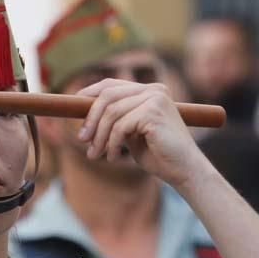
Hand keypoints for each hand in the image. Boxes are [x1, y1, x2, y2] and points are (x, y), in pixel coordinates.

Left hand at [76, 79, 209, 187]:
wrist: (185, 171)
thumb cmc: (158, 155)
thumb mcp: (131, 133)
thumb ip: (115, 120)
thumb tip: (85, 113)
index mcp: (150, 90)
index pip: (110, 85)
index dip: (89, 94)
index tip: (73, 109)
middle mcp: (154, 89)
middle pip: (107, 96)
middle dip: (91, 119)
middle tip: (82, 140)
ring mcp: (155, 98)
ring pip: (111, 113)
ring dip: (100, 137)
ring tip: (95, 154)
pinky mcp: (154, 112)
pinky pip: (120, 126)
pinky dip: (113, 144)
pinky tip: (114, 157)